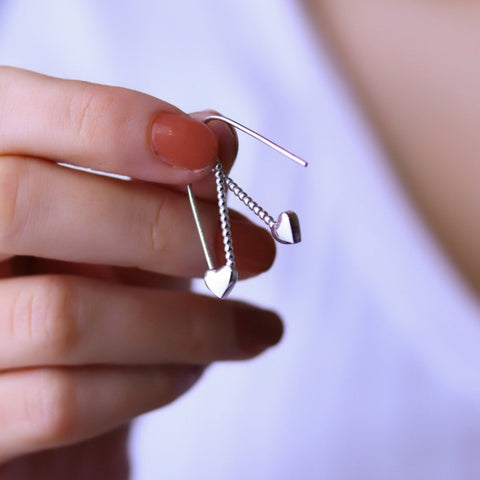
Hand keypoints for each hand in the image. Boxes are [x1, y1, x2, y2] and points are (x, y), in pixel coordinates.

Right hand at [0, 67, 281, 475]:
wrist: (37, 373)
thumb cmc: (75, 279)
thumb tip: (219, 137)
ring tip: (249, 327)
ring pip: (64, 315)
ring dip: (188, 325)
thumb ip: (152, 170)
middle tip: (258, 251)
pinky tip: (192, 369)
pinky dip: (152, 384)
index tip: (205, 149)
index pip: (13, 113)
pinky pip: (62, 402)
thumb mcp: (108, 215)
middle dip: (167, 226)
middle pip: (28, 204)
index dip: (111, 122)